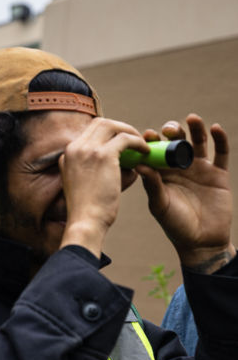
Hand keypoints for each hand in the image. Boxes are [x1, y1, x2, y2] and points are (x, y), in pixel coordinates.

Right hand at [60, 118, 148, 257]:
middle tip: (134, 140)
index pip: (89, 132)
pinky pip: (125, 138)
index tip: (121, 143)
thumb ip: (102, 170)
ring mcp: (87, 150)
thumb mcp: (85, 184)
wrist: (85, 221)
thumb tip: (131, 164)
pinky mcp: (102, 155)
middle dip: (120, 127)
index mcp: (67, 155)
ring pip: (112, 125)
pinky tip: (146, 151)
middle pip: (100, 123)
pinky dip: (138, 142)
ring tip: (142, 145)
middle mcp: (74, 148)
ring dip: (130, 132)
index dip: (108, 134)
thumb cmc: (88, 209)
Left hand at [138, 115, 234, 272]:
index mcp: (162, 174)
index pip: (156, 152)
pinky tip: (215, 128)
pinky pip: (220, 153)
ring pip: (197, 143)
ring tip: (191, 119)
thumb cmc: (175, 224)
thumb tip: (139, 165)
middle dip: (172, 132)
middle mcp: (180, 168)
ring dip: (195, 129)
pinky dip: (219, 139)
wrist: (201, 241)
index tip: (145, 135)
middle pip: (176, 143)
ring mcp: (200, 169)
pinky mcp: (218, 174)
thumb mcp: (160, 204)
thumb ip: (152, 185)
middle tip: (167, 129)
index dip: (151, 142)